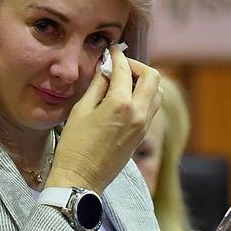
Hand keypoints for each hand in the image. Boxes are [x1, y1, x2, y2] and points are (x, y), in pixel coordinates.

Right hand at [46, 44, 160, 193]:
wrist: (81, 179)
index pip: (125, 70)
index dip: (117, 57)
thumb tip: (106, 69)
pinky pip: (152, 109)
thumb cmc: (74, 146)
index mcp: (121, 104)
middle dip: (137, 66)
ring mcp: (143, 126)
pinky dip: (144, 97)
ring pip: (156, 93)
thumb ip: (98, 86)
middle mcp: (138, 114)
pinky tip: (126, 98)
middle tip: (121, 66)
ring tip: (124, 83)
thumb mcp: (81, 110)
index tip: (111, 51)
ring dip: (144, 82)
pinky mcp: (142, 137)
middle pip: (152, 77)